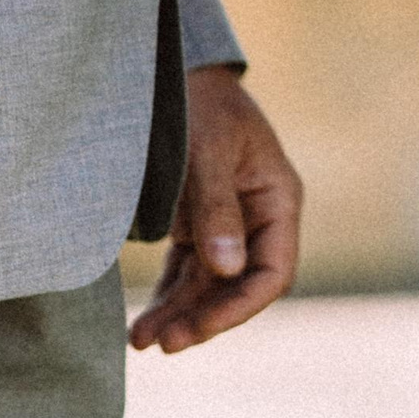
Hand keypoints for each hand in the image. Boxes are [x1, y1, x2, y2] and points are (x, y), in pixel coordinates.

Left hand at [130, 66, 301, 354]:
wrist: (172, 73)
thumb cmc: (197, 105)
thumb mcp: (207, 151)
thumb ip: (216, 208)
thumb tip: (228, 268)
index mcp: (277, 199)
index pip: (272, 272)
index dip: (239, 307)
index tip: (199, 329)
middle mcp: (258, 217)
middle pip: (238, 288)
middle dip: (203, 319)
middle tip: (163, 344)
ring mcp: (228, 224)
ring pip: (209, 287)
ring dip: (180, 316)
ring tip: (141, 341)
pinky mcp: (198, 225)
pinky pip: (188, 273)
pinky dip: (169, 298)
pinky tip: (143, 325)